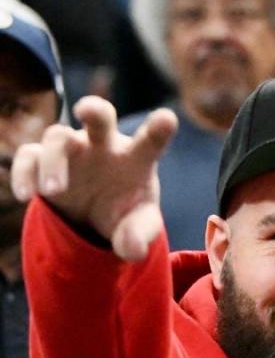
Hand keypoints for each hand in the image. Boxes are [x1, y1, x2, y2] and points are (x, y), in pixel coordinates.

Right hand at [11, 96, 177, 261]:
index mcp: (135, 157)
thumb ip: (140, 235)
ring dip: (53, 160)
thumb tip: (130, 247)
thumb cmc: (125, 211)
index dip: (158, 130)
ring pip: (58, 137)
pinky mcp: (43, 161)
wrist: (94, 218)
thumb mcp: (140, 226)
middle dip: (94, 110)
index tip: (167, 119)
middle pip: (100, 117)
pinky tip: (25, 195)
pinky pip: (29, 157)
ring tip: (54, 191)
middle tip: (86, 111)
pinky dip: (24, 172)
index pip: (150, 141)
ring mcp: (72, 150)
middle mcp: (103, 145)